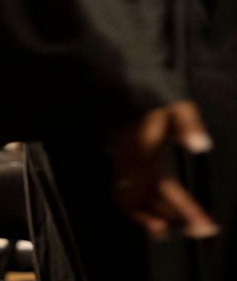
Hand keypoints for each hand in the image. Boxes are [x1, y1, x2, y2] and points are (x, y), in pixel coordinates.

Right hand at [111, 101, 218, 239]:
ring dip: (154, 219)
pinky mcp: (121, 168)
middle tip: (202, 230)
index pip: (163, 186)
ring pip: (132, 201)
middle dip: (175, 218)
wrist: (124, 95)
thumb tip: (201, 146)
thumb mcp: (177, 108)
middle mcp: (131, 163)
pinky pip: (123, 195)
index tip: (203, 223)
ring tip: (181, 229)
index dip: (182, 207)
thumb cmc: (156, 105)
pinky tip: (154, 221)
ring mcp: (123, 167)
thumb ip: (187, 124)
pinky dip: (136, 213)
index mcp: (146, 151)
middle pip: (148, 199)